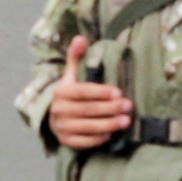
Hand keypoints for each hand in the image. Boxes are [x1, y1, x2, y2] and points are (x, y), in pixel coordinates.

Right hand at [48, 35, 133, 150]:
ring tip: (126, 121)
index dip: (101, 92)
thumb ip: (76, 57)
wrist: (53, 116)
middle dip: (110, 108)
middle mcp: (59, 110)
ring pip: (87, 126)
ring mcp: (61, 127)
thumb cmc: (69, 93)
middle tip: (128, 106)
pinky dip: (98, 139)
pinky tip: (111, 134)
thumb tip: (80, 38)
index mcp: (61, 91)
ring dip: (108, 124)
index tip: (118, 92)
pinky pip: (83, 142)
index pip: (83, 92)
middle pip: (88, 109)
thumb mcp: (71, 74)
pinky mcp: (66, 141)